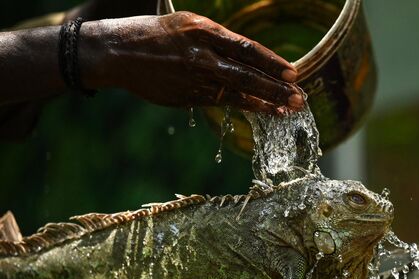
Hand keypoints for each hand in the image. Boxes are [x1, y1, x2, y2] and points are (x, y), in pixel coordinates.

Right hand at [80, 12, 303, 111]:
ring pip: (237, 93)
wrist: (116, 52)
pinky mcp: (187, 96)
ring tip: (288, 109)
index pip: (247, 48)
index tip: (294, 73)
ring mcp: (194, 78)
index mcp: (203, 30)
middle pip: (247, 74)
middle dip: (277, 87)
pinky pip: (222, 103)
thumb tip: (246, 56)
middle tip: (300, 97)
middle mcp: (202, 55)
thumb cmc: (155, 34)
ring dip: (266, 102)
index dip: (272, 62)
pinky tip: (263, 112)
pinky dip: (246, 107)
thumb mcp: (187, 24)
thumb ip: (217, 40)